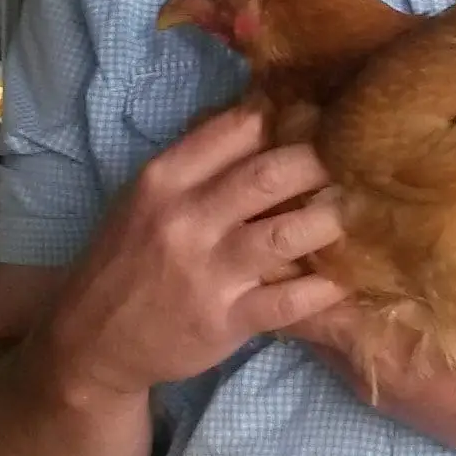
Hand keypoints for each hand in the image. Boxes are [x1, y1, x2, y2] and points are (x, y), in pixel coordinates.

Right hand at [37, 107, 346, 404]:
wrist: (90, 341)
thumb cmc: (128, 257)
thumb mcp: (146, 197)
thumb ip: (200, 160)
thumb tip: (264, 114)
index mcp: (166, 179)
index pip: (236, 129)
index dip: (288, 117)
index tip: (325, 113)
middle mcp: (186, 220)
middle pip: (269, 175)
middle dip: (322, 161)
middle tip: (359, 157)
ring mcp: (206, 272)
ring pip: (286, 234)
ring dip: (332, 218)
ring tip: (365, 207)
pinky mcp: (225, 320)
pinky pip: (288, 300)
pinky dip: (325, 288)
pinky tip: (349, 275)